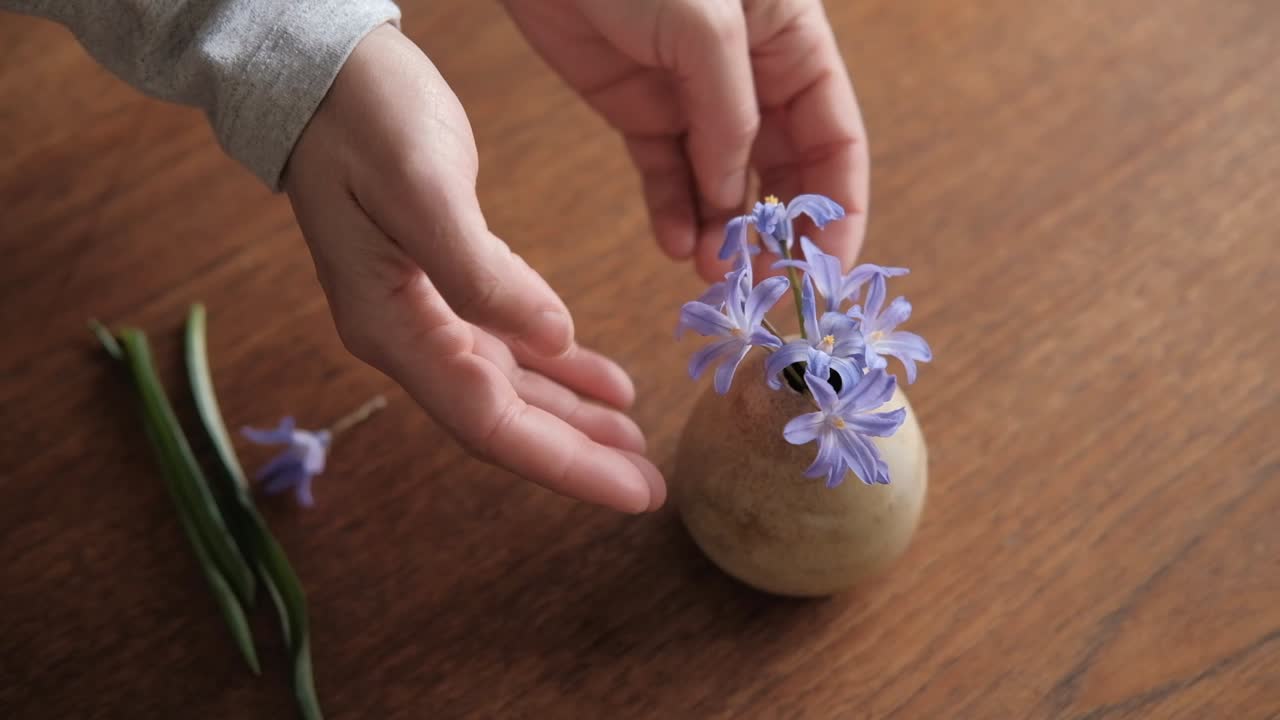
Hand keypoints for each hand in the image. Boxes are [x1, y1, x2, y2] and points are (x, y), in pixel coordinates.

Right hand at [283, 25, 664, 513]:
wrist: (322, 72)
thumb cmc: (363, 118)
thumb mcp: (421, 188)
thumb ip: (482, 275)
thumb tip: (554, 340)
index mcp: (393, 326)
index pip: (488, 421)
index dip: (564, 463)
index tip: (634, 492)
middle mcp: (407, 334)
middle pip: (502, 418)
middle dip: (577, 455)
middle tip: (649, 485)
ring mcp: (424, 310)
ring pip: (511, 386)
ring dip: (574, 416)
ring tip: (636, 441)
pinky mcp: (446, 278)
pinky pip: (510, 342)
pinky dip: (560, 365)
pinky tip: (605, 382)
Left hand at [503, 0, 869, 282]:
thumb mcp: (705, 25)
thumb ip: (729, 117)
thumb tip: (734, 202)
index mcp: (793, 40)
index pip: (834, 137)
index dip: (838, 206)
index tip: (826, 270)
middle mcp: (751, 74)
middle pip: (783, 168)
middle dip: (777, 229)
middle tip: (763, 285)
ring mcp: (692, 94)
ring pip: (721, 181)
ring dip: (722, 231)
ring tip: (712, 275)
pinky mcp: (638, 108)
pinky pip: (665, 173)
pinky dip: (672, 212)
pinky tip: (676, 246)